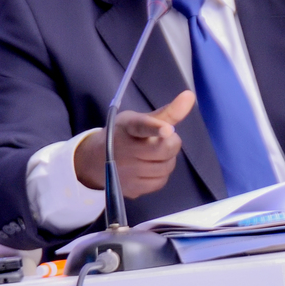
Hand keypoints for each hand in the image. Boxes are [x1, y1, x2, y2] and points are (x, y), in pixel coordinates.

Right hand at [73, 90, 195, 198]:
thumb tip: (190, 96)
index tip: (168, 129)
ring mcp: (129, 172)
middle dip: (171, 143)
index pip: (142, 127)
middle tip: (164, 139)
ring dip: (167, 159)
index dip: (156, 128)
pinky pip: (160, 182)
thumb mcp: (138, 120)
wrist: (94, 160)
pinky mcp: (132, 188)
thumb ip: (166, 113)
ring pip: (166, 167)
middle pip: (165, 149)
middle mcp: (126, 150)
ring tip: (155, 154)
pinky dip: (161, 174)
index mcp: (128, 127)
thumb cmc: (122, 135)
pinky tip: (151, 167)